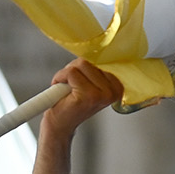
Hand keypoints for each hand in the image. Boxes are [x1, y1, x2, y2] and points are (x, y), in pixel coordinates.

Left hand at [29, 59, 125, 173]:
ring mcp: (100, 94)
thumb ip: (93, 68)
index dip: (83, 67)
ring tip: (66, 89)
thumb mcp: (87, 82)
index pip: (100, 59)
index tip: (79, 81)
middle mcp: (112, 91)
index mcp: (116, 87)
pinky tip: (61, 92)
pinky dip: (60, 78)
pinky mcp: (87, 96)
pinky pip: (71, 72)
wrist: (58, 125)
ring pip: (80, 65)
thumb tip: (93, 49)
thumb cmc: (70, 103)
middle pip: (89, 61)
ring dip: (66, 74)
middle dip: (73, 70)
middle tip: (69, 86)